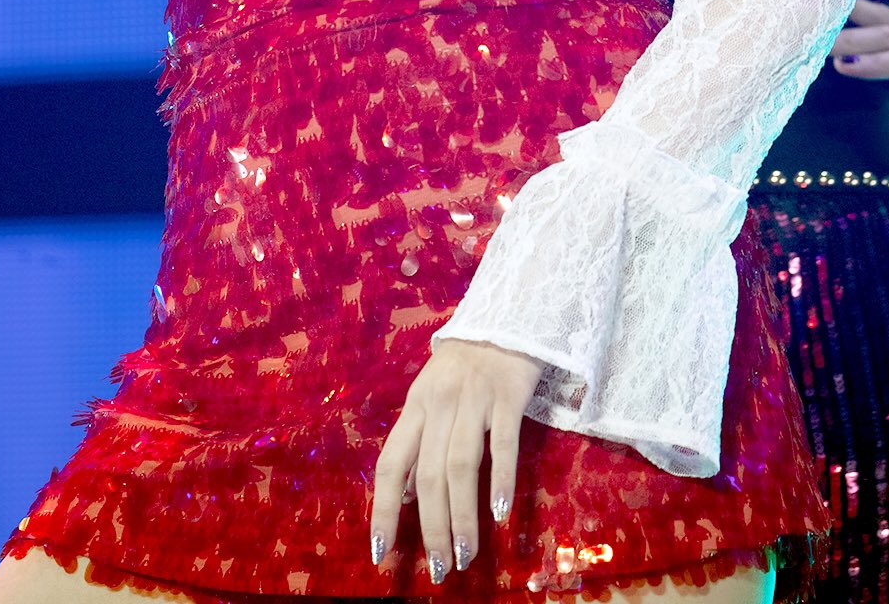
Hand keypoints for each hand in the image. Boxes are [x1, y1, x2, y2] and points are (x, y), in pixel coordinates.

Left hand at [370, 337, 541, 578]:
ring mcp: (474, 399)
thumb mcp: (431, 397)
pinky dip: (501, 481)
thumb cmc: (464, 365)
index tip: (381, 552)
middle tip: (440, 570)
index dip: (383, 509)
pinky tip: (500, 514)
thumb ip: (420, 443)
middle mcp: (440, 404)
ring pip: (461, 466)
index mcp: (416, 406)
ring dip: (462, 517)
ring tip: (466, 555)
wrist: (505, 318)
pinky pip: (503, 444)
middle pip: (430, 474)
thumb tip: (407, 496)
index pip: (391, 464)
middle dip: (432, 528)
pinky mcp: (507, 397)